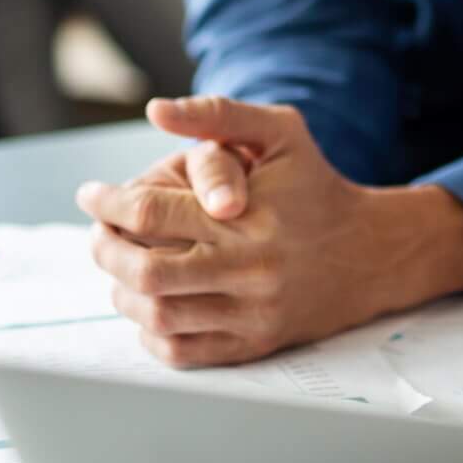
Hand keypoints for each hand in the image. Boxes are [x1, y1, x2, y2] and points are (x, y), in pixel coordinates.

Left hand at [79, 96, 462, 366]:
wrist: (371, 252)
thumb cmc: (316, 185)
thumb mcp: (281, 132)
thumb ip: (218, 115)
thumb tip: (155, 110)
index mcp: (247, 217)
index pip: (150, 214)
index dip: (107, 204)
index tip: (91, 195)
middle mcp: (248, 269)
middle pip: (145, 272)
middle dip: (106, 252)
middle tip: (99, 235)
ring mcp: (251, 313)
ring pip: (158, 315)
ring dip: (122, 292)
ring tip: (120, 268)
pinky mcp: (254, 344)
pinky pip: (182, 352)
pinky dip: (151, 332)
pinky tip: (151, 304)